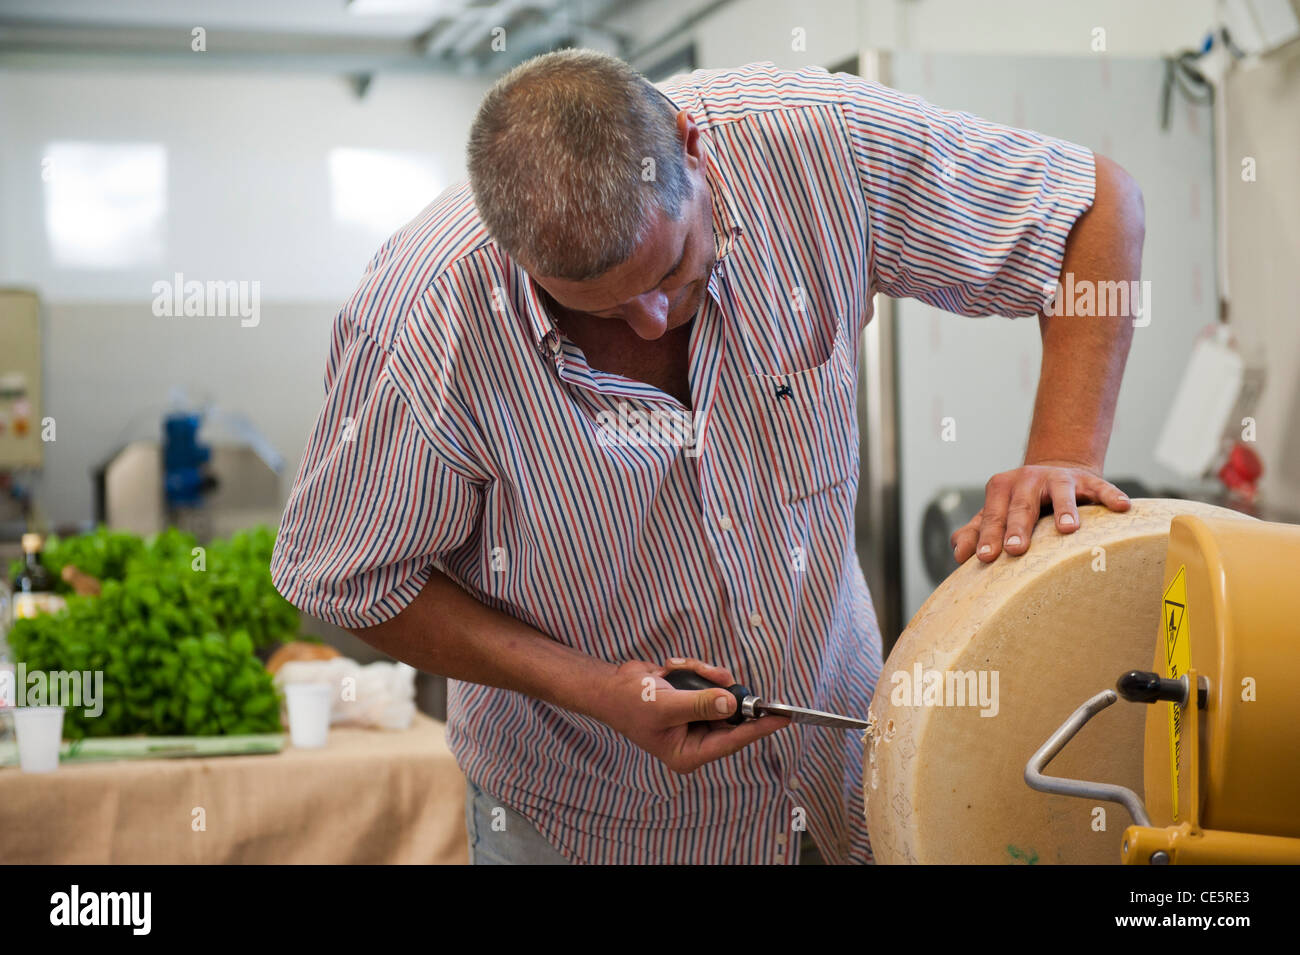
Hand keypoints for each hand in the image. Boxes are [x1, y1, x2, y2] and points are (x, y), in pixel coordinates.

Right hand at [588, 656, 789, 773]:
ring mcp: (697, 718)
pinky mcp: (695, 699)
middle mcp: (696, 739)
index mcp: (689, 753)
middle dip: (721, 689)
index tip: (783, 717)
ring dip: (704, 675)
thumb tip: (732, 703)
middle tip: (713, 675)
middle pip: (730, 714)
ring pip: (722, 693)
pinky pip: (710, 681)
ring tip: (680, 670)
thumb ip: (701, 704)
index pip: (733, 741)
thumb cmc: (630, 703)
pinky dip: (695, 669)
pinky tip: (673, 669)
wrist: (612, 685)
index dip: (759, 728)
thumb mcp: (666, 705)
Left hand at [951, 460, 1130, 563]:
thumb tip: (960, 554)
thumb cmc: (1019, 505)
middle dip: (1018, 527)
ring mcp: (1059, 478)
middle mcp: (1028, 479)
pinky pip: (1100, 486)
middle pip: (1022, 504)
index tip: (984, 557)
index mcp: (1001, 488)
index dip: (987, 535)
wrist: (1054, 474)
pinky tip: (1122, 508)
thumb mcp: (996, 514)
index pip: (992, 514)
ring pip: (1062, 492)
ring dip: (1064, 509)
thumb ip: (975, 532)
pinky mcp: (1087, 480)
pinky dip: (1111, 496)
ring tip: (1068, 529)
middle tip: (1016, 550)